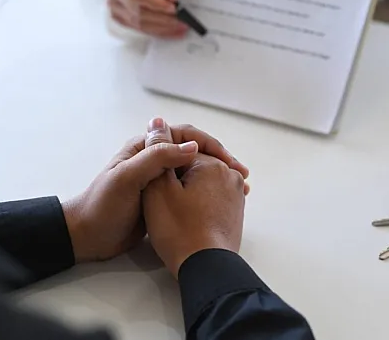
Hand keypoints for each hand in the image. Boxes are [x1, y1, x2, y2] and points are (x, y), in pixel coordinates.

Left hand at [62, 119, 248, 262]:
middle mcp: (154, 160)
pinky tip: (222, 202)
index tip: (230, 163)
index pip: (185, 135)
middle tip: (242, 176)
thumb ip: (157, 158)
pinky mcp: (161, 200)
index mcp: (146, 148)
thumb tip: (192, 146)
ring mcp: (159, 180)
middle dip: (221, 161)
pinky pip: (189, 190)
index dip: (211, 146)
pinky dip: (208, 192)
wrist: (87, 236)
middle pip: (195, 152)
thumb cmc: (104, 205)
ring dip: (218, 176)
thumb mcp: (128, 178)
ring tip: (239, 189)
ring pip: (195, 171)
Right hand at [106, 0, 187, 37]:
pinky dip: (158, 32)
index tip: (172, 8)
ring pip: (139, 23)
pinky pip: (140, 29)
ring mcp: (114, 7)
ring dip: (162, 28)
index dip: (154, 3)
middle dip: (162, 19)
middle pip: (137, 11)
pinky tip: (172, 31)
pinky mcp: (120, 19)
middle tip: (182, 21)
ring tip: (181, 27)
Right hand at [143, 151, 246, 277]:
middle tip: (161, 202)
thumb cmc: (179, 231)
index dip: (161, 167)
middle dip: (176, 179)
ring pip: (203, 182)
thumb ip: (158, 150)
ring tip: (173, 213)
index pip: (180, 151)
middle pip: (193, 166)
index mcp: (212, 164)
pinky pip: (213, 198)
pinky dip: (199, 204)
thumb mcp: (158, 187)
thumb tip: (157, 122)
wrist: (206, 267)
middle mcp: (230, 175)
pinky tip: (188, 219)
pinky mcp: (236, 212)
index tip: (152, 186)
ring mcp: (236, 194)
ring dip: (188, 192)